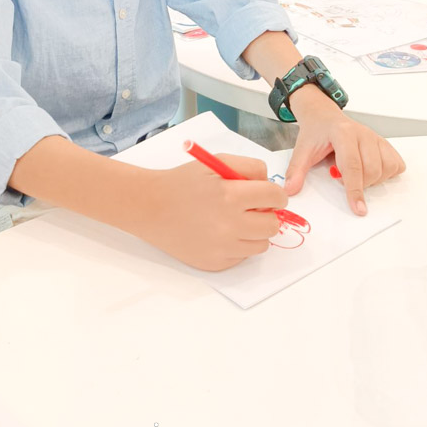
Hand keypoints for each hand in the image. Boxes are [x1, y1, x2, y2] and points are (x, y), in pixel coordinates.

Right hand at [141, 154, 286, 270]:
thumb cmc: (183, 182)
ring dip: (255, 231)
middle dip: (268, 214)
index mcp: (230, 195)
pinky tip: (220, 233)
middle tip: (253, 208)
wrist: (151, 207)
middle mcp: (229, 224)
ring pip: (262, 244)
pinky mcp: (215, 264)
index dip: (275, 194)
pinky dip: (238, 245)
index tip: (270, 195)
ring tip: (236, 220)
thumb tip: (271, 185)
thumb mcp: (215, 162)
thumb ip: (248, 168)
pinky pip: (243, 256)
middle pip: (273, 225)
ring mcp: (222, 248)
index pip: (274, 197)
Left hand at [284, 92, 404, 215]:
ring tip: (355, 173)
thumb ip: (296, 170)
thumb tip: (290, 190)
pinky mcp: (384, 143)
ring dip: (373, 180)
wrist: (323, 116)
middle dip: (359, 184)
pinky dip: (387, 173)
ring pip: (386, 168)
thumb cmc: (316, 132)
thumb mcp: (302, 149)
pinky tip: (371, 171)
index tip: (358, 209)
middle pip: (372, 170)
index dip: (355, 189)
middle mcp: (363, 133)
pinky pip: (396, 164)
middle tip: (340, 176)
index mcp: (342, 133)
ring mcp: (375, 137)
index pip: (353, 165)